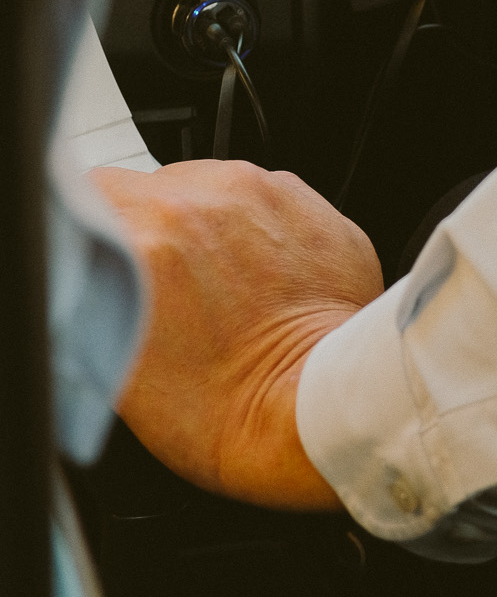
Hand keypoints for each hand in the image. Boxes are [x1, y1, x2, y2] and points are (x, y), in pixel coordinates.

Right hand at [91, 159, 382, 510]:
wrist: (310, 411)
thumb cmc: (219, 410)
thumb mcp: (116, 363)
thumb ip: (98, 293)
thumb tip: (86, 270)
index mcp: (140, 240)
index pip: (89, 194)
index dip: (93, 225)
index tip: (102, 247)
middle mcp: (195, 202)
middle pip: (147, 187)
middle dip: (146, 224)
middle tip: (162, 279)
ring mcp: (254, 193)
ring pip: (202, 184)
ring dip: (199, 220)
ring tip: (215, 281)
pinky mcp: (302, 199)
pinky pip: (256, 195)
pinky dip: (250, 224)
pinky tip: (258, 274)